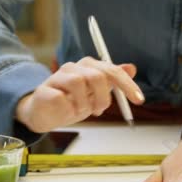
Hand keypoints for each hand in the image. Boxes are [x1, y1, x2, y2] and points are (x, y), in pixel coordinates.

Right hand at [16, 56, 144, 132]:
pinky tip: (65, 111)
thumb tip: (132, 68)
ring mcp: (57, 77)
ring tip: (80, 111)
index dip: (127, 85)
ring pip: (78, 83)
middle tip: (99, 111)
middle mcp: (73, 68)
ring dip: (83, 104)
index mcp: (88, 67)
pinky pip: (60, 98)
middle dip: (103, 98)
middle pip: (96, 76)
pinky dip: (67, 109)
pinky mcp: (43, 90)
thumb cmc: (72, 103)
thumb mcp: (97, 94)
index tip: (138, 100)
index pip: (111, 70)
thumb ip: (112, 80)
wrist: (45, 114)